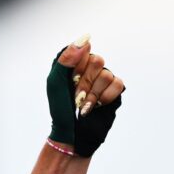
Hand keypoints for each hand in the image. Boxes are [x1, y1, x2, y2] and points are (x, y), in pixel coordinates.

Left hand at [46, 35, 125, 157]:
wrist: (71, 135)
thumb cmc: (60, 110)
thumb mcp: (56, 84)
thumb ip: (66, 60)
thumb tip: (87, 39)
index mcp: (75, 63)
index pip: (83, 51)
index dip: (75, 70)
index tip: (68, 83)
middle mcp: (90, 68)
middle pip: (97, 60)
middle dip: (84, 83)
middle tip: (75, 98)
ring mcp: (103, 78)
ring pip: (107, 74)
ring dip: (93, 94)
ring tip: (84, 106)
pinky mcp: (115, 91)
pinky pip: (118, 84)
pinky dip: (105, 98)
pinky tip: (96, 107)